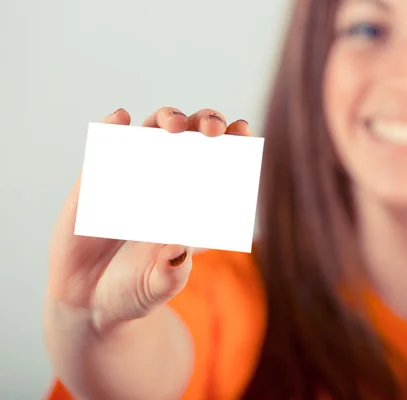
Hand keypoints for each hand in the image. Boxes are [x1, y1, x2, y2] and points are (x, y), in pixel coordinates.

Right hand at [47, 107, 251, 331]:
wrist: (89, 299)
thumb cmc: (134, 289)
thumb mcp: (157, 286)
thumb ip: (170, 273)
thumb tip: (178, 250)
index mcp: (194, 204)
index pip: (221, 165)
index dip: (235, 144)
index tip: (243, 131)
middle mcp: (169, 183)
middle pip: (193, 137)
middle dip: (207, 123)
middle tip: (212, 130)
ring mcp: (134, 176)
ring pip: (155, 131)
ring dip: (168, 118)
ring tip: (175, 126)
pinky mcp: (99, 178)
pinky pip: (108, 144)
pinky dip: (114, 127)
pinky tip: (120, 119)